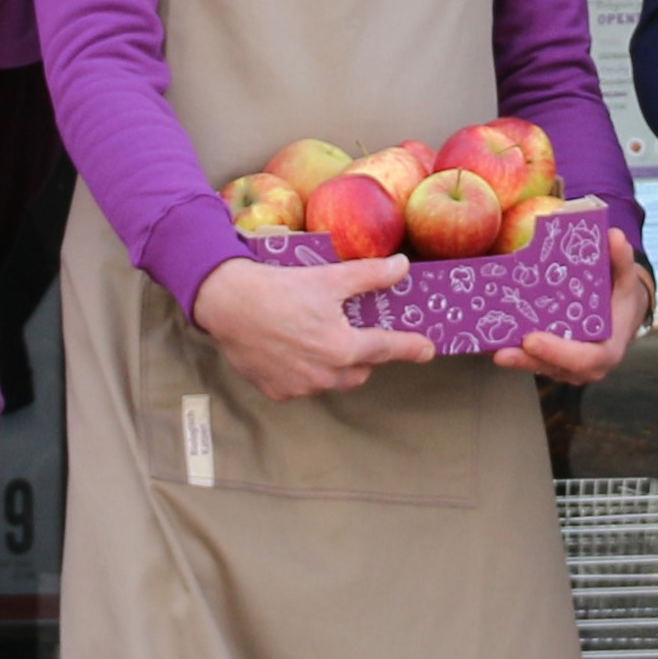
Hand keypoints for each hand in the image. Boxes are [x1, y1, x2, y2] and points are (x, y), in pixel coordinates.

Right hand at [193, 253, 433, 403]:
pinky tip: (293, 350)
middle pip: (360, 370)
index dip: (411, 348)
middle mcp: (325, 374)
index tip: (428, 350)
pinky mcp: (278, 392)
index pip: (387, 349)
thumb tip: (401, 266)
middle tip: (354, 332)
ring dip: (334, 365)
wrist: (228, 304)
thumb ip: (370, 276)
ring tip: (319, 338)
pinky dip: (305, 372)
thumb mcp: (330, 278)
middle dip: (363, 355)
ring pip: (332, 380)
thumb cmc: (280, 289)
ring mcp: (301, 387)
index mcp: (343, 347)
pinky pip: (303, 386)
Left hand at [498, 242, 651, 382]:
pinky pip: (528, 360)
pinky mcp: (549, 361)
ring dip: (512, 359)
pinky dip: (509, 352)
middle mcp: (585, 366)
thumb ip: (621, 260)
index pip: (586, 359)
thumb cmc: (620, 297)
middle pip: (554, 368)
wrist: (618, 314)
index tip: (532, 339)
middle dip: (526, 360)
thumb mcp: (625, 279)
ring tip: (486, 347)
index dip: (559, 353)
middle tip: (500, 351)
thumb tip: (614, 236)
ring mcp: (565, 367)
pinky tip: (484, 343)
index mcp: (607, 351)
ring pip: (536, 366)